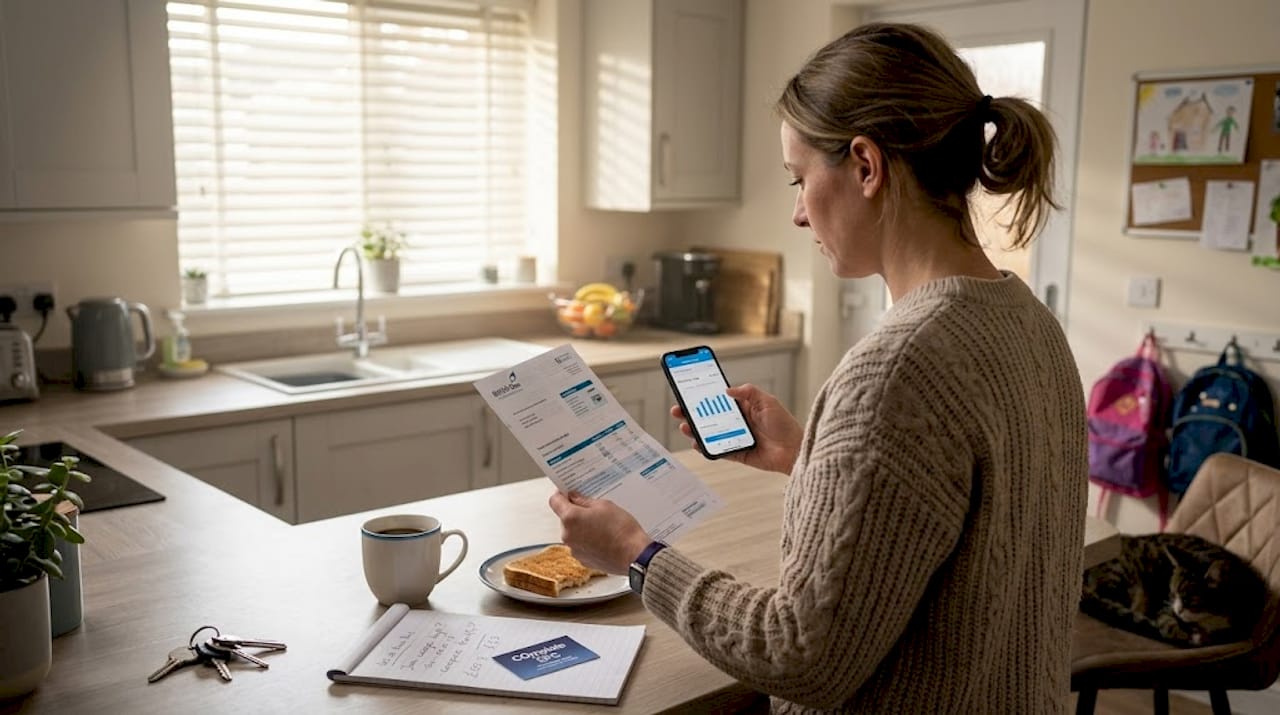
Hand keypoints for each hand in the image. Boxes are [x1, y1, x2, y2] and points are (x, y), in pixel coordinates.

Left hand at [548, 491, 651, 573]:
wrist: (634, 556)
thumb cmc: (621, 530)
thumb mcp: (604, 505)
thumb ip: (584, 500)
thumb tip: (574, 497)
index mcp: (570, 518)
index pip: (555, 501)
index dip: (561, 494)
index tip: (568, 492)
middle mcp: (567, 535)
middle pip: (565, 518)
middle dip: (576, 512)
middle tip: (593, 509)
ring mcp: (574, 549)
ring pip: (573, 532)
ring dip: (582, 527)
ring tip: (602, 526)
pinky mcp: (583, 560)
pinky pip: (581, 545)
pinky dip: (588, 540)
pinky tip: (604, 538)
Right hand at [670, 383, 802, 474]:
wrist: (795, 450)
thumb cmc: (785, 425)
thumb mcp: (768, 401)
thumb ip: (748, 392)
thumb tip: (727, 390)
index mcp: (743, 407)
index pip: (718, 400)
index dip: (703, 397)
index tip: (688, 392)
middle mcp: (737, 422)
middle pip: (709, 417)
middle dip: (692, 413)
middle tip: (678, 409)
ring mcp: (735, 438)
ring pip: (710, 433)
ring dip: (695, 430)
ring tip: (685, 426)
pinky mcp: (737, 453)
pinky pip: (717, 450)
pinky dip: (705, 447)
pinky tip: (697, 443)